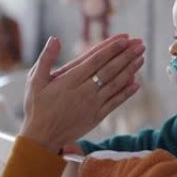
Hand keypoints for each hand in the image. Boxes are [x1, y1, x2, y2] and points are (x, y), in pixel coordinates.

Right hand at [20, 35, 144, 152]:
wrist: (42, 138)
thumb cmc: (37, 107)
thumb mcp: (35, 81)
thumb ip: (46, 59)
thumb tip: (55, 39)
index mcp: (70, 80)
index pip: (95, 59)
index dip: (111, 48)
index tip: (125, 38)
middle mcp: (84, 91)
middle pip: (109, 69)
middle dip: (126, 55)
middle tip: (139, 44)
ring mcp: (92, 105)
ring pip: (115, 84)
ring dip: (130, 70)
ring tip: (141, 58)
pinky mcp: (97, 117)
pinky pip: (115, 102)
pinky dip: (126, 93)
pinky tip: (137, 83)